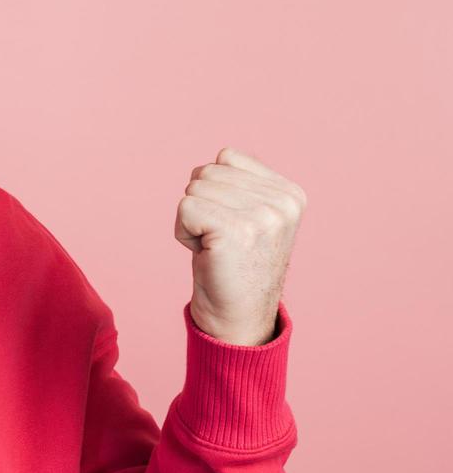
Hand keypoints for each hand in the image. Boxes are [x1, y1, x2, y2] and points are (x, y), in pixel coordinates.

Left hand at [175, 148, 306, 344]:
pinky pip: (185, 208)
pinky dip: (183, 232)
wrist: (236, 317)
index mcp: (291, 193)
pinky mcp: (237, 230)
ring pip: (193, 189)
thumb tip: (220, 155)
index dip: (213, 192)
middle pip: (205, 172)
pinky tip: (205, 254)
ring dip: (190, 221)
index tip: (230, 226)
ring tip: (214, 248)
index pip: (226, 157)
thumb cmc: (233, 265)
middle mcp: (283, 202)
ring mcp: (263, 215)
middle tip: (218, 241)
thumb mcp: (249, 215)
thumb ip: (241, 184)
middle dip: (199, 206)